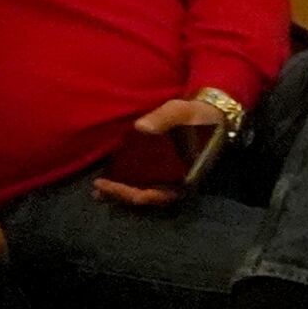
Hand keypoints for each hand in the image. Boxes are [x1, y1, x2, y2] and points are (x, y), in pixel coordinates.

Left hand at [89, 92, 234, 211]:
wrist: (209, 111)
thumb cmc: (196, 114)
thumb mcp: (181, 112)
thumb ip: (164, 118)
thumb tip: (141, 127)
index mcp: (185, 174)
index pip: (158, 194)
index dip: (132, 193)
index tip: (109, 184)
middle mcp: (177, 180)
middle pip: (147, 197)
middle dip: (121, 195)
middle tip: (98, 187)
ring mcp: (168, 175)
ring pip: (143, 191)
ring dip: (120, 193)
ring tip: (97, 191)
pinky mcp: (160, 168)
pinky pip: (142, 181)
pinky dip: (125, 182)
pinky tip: (108, 179)